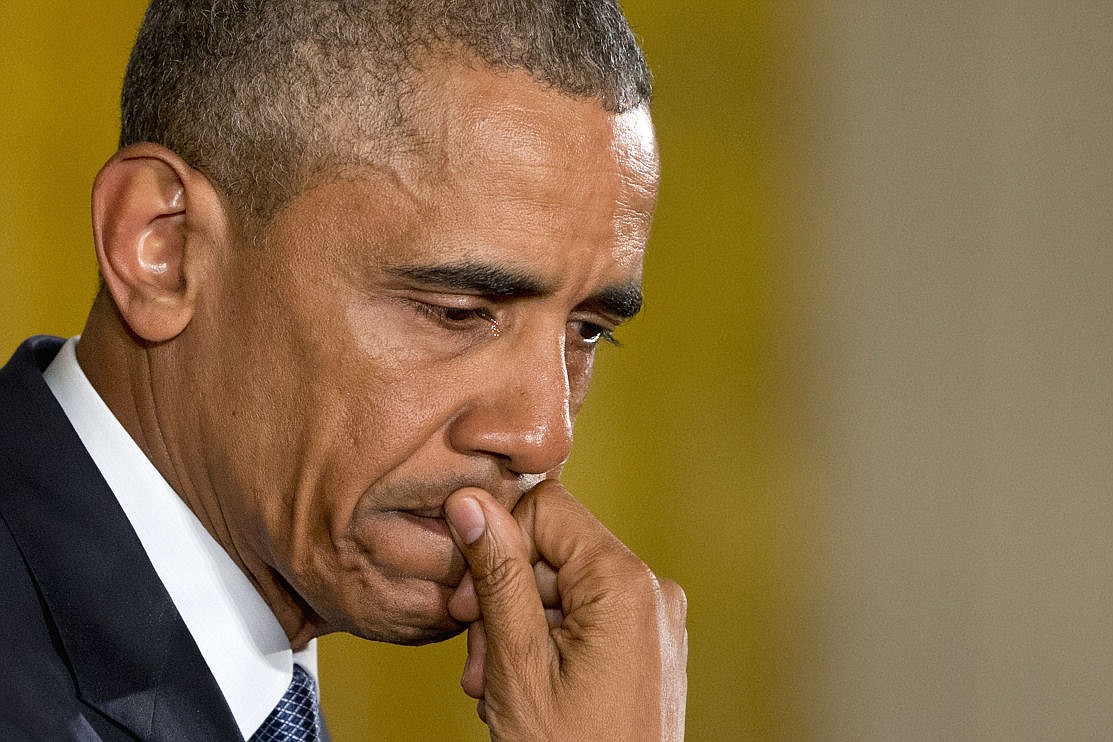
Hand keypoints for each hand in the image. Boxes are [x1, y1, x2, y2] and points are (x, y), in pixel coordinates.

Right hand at [445, 481, 686, 740]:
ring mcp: (655, 622)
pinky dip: (548, 647)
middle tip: (482, 662)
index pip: (547, 507)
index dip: (499, 543)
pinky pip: (587, 619)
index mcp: (625, 583)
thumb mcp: (518, 664)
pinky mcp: (648, 648)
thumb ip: (497, 575)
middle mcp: (651, 591)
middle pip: (553, 552)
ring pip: (563, 589)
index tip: (468, 599)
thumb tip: (471, 502)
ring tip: (501, 690)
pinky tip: (528, 693)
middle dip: (505, 600)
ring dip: (519, 632)